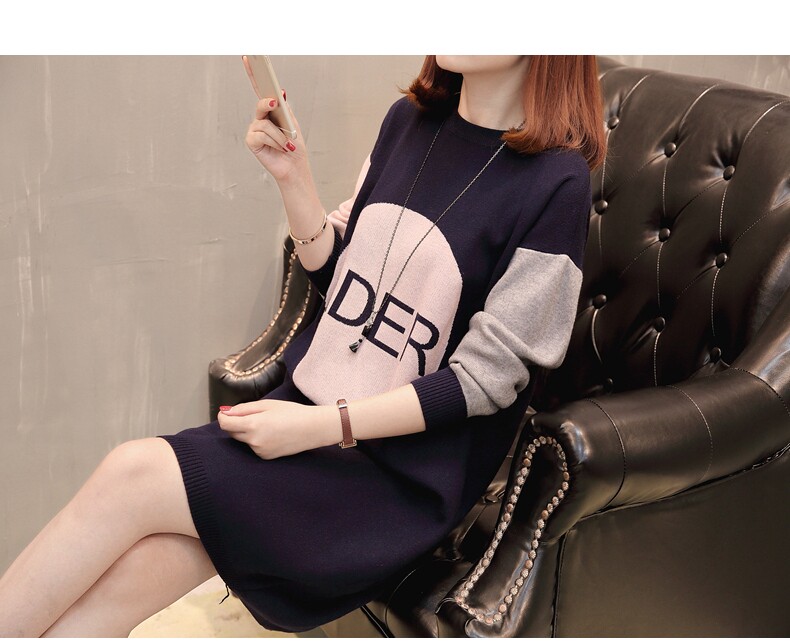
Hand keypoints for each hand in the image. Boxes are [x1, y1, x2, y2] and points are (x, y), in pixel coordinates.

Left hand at [217, 399, 336, 459]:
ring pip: (243, 440)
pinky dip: (257, 440)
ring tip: (268, 424)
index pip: (224, 424)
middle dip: (236, 424)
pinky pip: (253, 447)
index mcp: (252, 425)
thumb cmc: (292, 412)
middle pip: (231, 433)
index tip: (227, 412)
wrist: (313, 429)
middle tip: (253, 415)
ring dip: (247, 432)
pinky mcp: (265, 457)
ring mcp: (259, 451)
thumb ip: (243, 408)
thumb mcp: (267, 404)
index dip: (223, 416)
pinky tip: (272, 434)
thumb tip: (225, 412)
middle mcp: (253, 441)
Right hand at [242, 58, 309, 184]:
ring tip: (287, 144)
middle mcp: (260, 118)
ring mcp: (254, 129)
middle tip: (275, 104)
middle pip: (261, 103)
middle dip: (268, 105)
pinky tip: (281, 148)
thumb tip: (281, 92)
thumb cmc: (294, 145)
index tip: (250, 57)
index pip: (260, 88)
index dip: (254, 73)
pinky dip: (275, 141)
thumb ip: (284, 108)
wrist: (294, 166)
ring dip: (280, 135)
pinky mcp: (251, 141)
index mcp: (270, 110)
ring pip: (265, 123)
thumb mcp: (292, 123)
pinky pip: (261, 134)